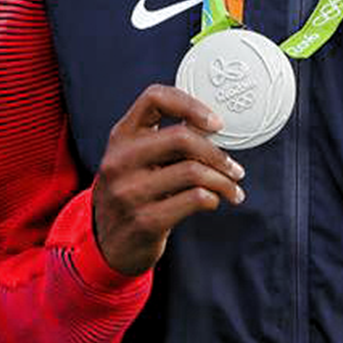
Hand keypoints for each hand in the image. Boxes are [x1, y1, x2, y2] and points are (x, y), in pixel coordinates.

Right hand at [92, 84, 244, 275]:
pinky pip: (194, 199)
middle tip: (234, 168)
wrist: (108, 244)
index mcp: (121, 136)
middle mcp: (120, 160)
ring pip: (193, 172)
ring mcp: (129, 191)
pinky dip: (213, 198)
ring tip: (232, 189)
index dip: (190, 105)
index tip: (216, 124)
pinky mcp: (144, 220)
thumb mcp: (135, 161)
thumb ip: (164, 142)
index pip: (154, 98)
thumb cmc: (132, 195)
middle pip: (182, 138)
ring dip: (223, 181)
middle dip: (217, 154)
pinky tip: (213, 202)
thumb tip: (211, 129)